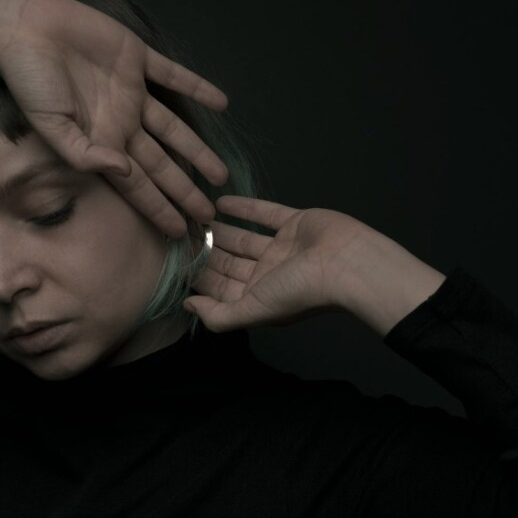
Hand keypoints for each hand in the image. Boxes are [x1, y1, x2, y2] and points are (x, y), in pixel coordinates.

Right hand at [0, 0, 228, 237]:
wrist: (23, 28)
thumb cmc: (30, 81)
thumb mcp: (50, 128)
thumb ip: (85, 155)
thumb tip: (126, 173)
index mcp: (100, 140)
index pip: (137, 184)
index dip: (159, 208)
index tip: (180, 231)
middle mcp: (120, 120)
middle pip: (162, 164)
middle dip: (184, 191)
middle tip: (209, 216)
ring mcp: (130, 90)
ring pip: (174, 128)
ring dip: (198, 150)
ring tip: (221, 176)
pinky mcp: (135, 56)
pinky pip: (173, 75)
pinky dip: (197, 86)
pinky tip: (222, 104)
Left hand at [185, 195, 445, 335]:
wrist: (347, 264)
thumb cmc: (300, 291)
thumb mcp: (253, 310)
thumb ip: (219, 315)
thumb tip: (187, 307)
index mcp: (259, 298)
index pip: (220, 288)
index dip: (197, 276)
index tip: (170, 262)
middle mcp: (269, 274)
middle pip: (228, 262)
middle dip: (204, 251)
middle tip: (177, 233)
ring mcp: (282, 248)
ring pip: (243, 238)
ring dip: (219, 229)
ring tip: (193, 216)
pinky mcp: (295, 223)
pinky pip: (264, 214)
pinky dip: (244, 208)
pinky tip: (220, 202)